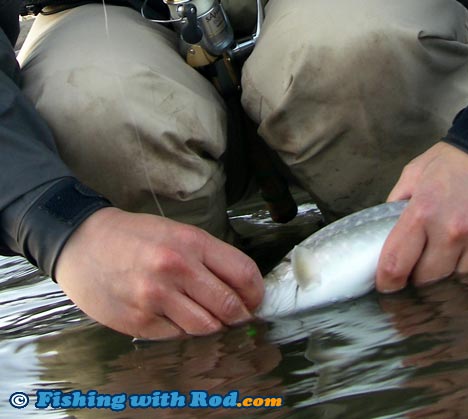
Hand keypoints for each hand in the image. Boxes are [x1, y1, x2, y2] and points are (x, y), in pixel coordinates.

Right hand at [54, 208, 263, 339]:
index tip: (254, 300)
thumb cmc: (135, 237)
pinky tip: (178, 318)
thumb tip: (242, 289)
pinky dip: (185, 332)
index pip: (244, 274)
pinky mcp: (138, 321)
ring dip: (215, 327)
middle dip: (240, 316)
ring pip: (207, 328)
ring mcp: (155, 297)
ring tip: (209, 318)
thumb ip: (211, 259)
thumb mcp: (179, 233)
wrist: (83, 243)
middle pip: (229, 306)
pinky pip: (178, 336)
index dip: (256, 293)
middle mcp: (176, 269)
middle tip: (239, 317)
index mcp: (191, 243)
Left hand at [376, 142, 467, 291]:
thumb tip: (384, 237)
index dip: (387, 283)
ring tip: (454, 251)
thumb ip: (396, 206)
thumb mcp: (415, 173)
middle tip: (423, 265)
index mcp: (423, 211)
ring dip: (453, 273)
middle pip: (427, 282)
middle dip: (420, 278)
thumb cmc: (458, 160)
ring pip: (459, 282)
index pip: (395, 266)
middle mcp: (453, 230)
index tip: (388, 286)